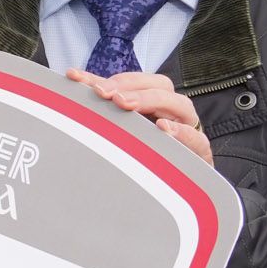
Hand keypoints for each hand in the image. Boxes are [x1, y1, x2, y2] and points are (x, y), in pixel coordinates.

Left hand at [66, 68, 211, 166]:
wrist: (182, 190)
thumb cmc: (146, 157)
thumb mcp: (123, 134)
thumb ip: (103, 118)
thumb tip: (67, 102)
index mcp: (154, 103)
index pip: (132, 81)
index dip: (105, 78)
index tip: (76, 77)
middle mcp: (172, 111)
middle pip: (159, 85)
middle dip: (130, 86)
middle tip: (106, 94)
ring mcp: (189, 129)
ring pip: (180, 105)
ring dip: (152, 101)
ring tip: (128, 105)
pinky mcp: (199, 152)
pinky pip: (196, 138)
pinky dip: (181, 132)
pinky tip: (163, 129)